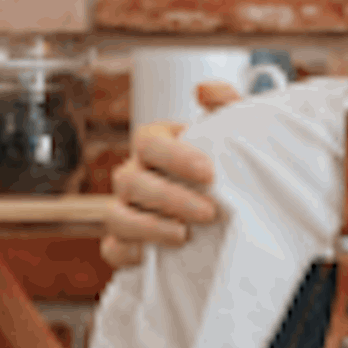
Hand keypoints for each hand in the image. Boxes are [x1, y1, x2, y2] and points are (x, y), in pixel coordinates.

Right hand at [97, 80, 239, 269]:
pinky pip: (112, 250)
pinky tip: (152, 256)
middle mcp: (135, 175)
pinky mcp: (126, 244)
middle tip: (209, 212)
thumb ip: (227, 106)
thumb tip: (203, 91)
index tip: (209, 173)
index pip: (148, 142)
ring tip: (184, 235)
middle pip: (131, 181)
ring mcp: (126, 210)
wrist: (230, 214)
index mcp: (155, 146)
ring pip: (116, 216)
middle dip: (169, 197)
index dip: (174, 156)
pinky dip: (127, 253)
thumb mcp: (234, 136)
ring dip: (149, 226)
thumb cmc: (226, 170)